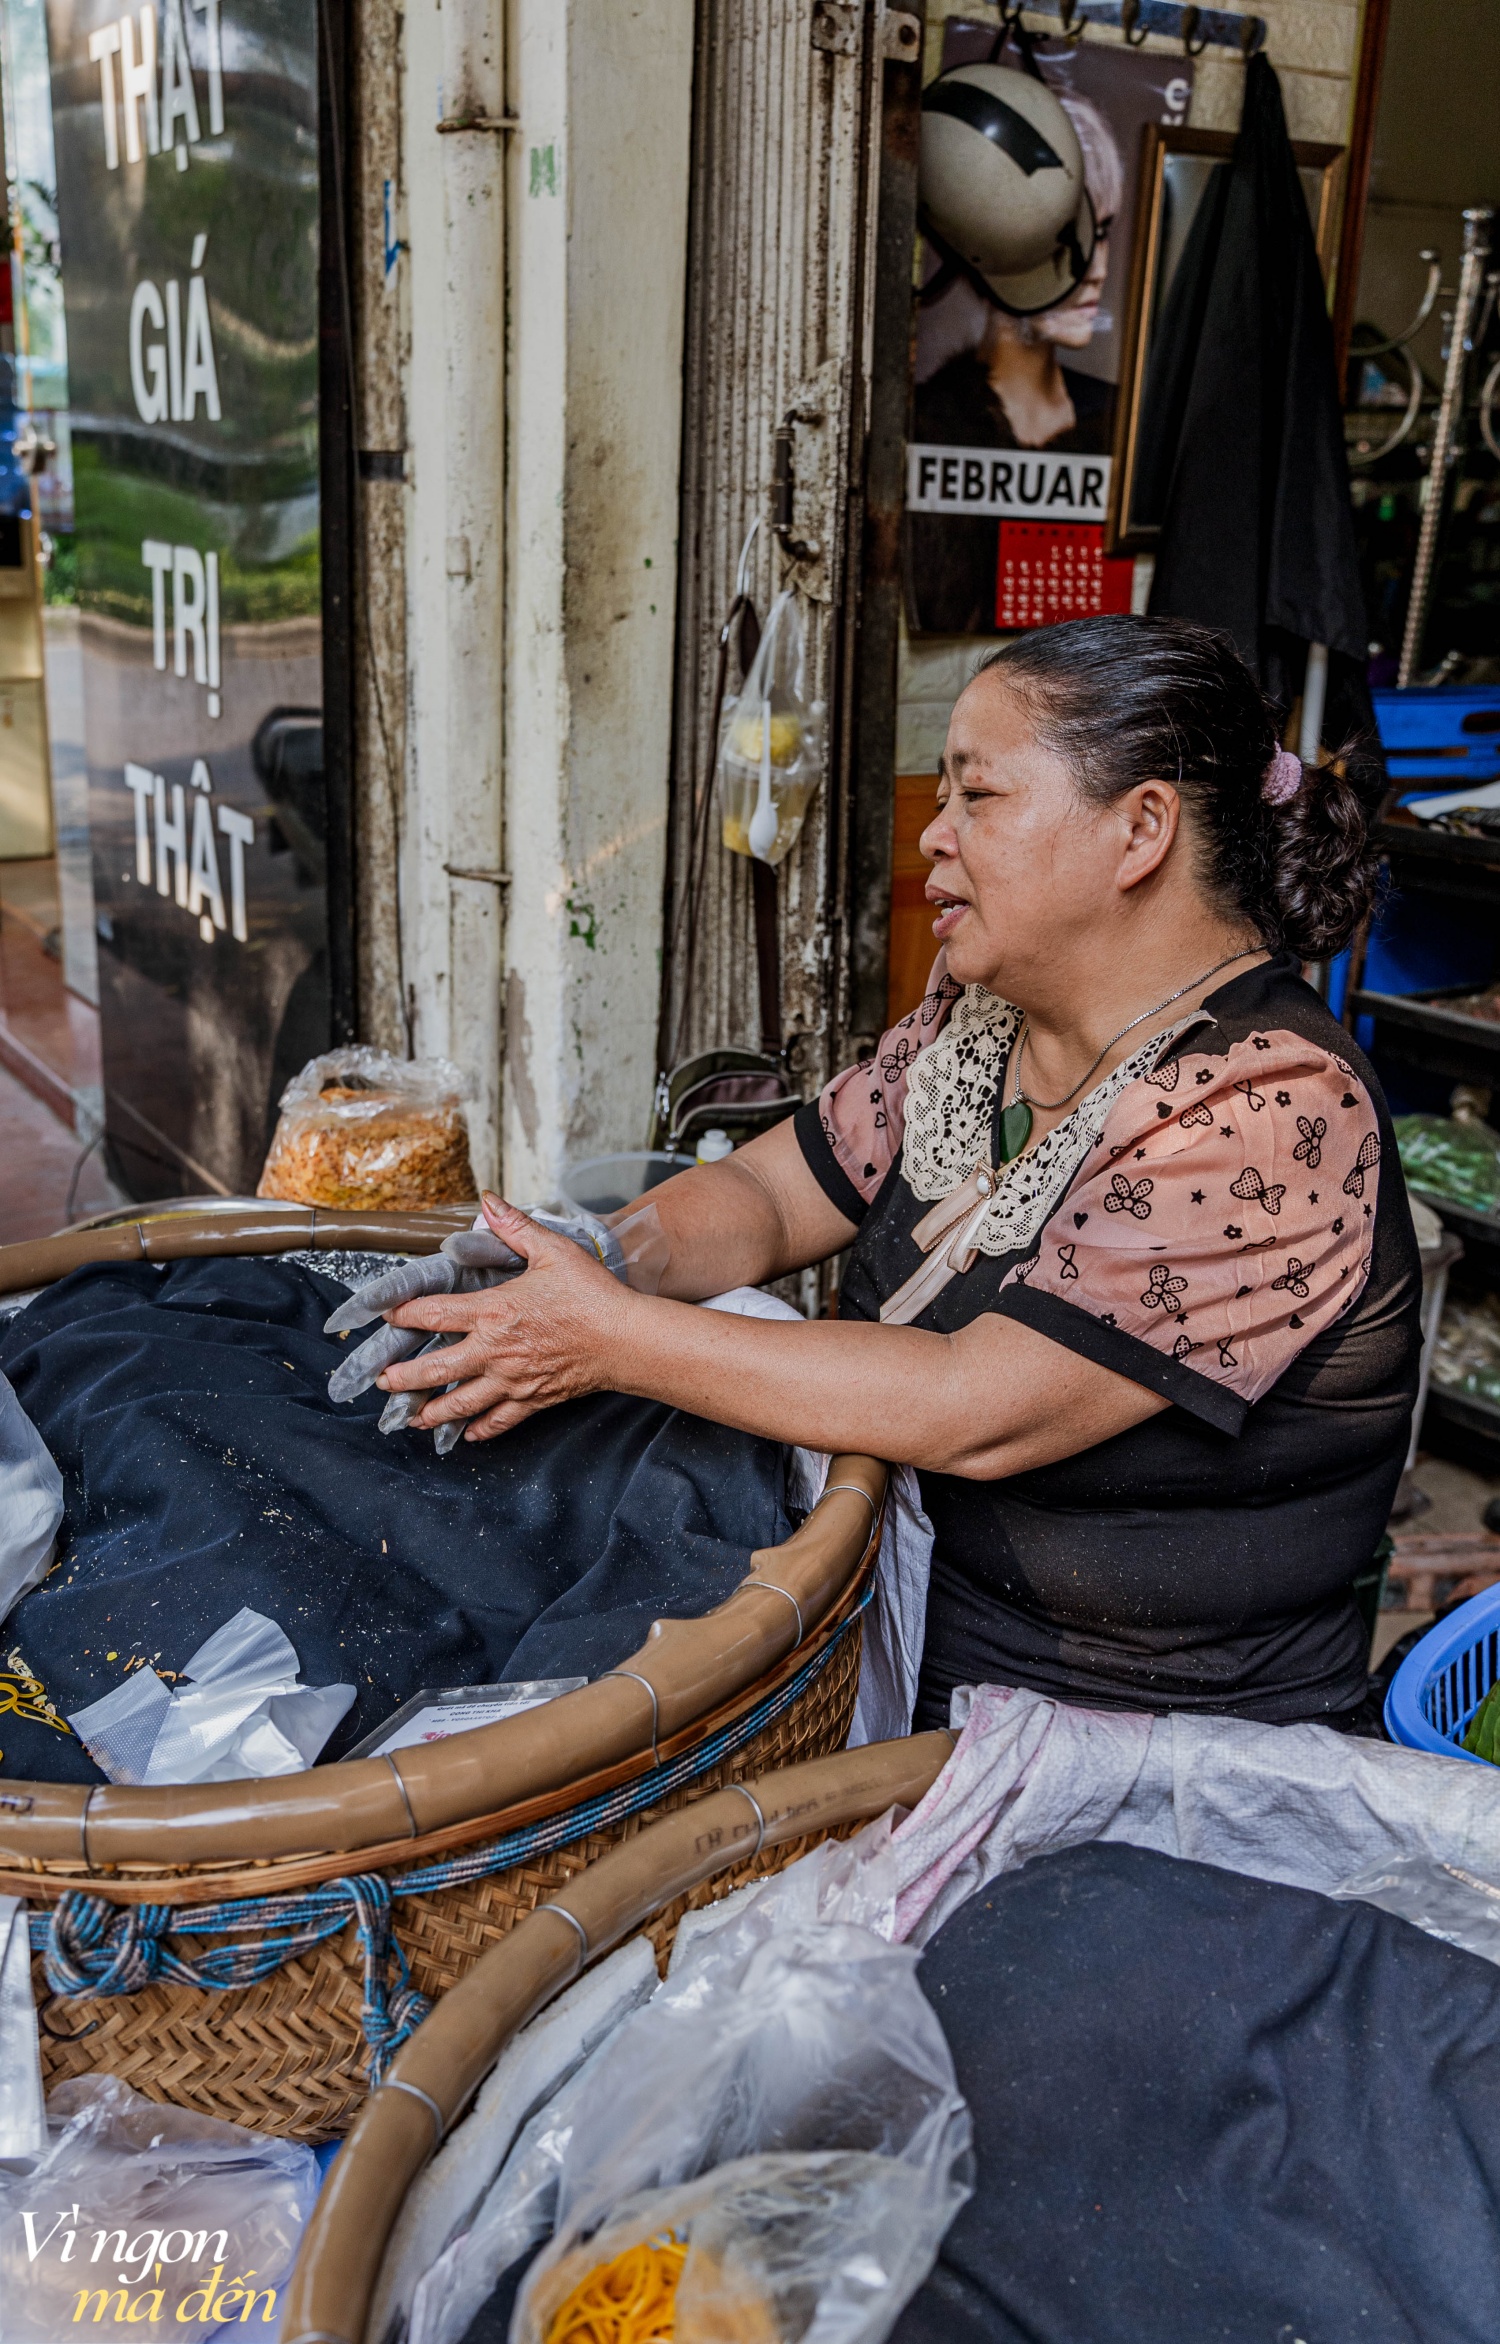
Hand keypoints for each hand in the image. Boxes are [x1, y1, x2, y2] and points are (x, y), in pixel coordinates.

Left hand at [374, 1195, 635, 1440]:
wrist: (626, 1339)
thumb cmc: (591, 1294)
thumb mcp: (552, 1251)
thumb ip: (514, 1226)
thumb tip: (487, 1200)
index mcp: (494, 1311)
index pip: (434, 1314)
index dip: (405, 1315)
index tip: (389, 1316)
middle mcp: (495, 1351)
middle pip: (435, 1370)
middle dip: (403, 1378)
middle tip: (383, 1381)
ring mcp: (512, 1380)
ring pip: (460, 1404)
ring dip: (431, 1413)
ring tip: (411, 1418)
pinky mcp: (532, 1400)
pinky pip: (499, 1421)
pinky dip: (480, 1429)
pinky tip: (467, 1433)